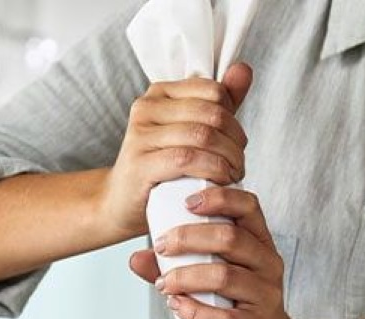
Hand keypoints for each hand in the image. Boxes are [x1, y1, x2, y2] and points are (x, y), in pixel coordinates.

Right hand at [99, 63, 252, 237]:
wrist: (122, 203)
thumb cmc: (161, 170)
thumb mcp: (191, 133)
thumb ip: (218, 104)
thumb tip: (243, 69)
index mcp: (160, 93)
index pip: (212, 91)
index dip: (233, 118)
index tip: (237, 143)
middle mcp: (146, 108)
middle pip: (210, 114)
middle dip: (234, 141)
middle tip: (238, 164)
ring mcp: (140, 135)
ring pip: (201, 136)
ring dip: (227, 158)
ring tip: (232, 175)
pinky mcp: (140, 164)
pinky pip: (186, 159)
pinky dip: (211, 170)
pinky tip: (219, 181)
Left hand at [128, 186, 295, 318]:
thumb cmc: (234, 302)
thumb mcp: (212, 276)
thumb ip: (176, 265)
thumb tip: (135, 258)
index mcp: (259, 241)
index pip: (248, 206)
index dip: (219, 198)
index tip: (186, 203)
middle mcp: (267, 263)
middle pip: (230, 238)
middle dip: (188, 238)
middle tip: (161, 246)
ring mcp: (265, 295)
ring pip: (224, 276)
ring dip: (185, 277)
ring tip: (163, 283)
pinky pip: (223, 317)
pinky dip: (195, 311)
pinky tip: (177, 306)